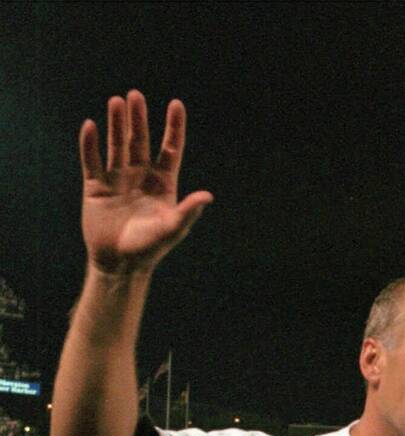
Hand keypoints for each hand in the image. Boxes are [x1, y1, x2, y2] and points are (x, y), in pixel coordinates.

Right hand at [80, 90, 212, 274]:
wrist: (120, 264)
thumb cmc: (150, 248)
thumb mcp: (172, 229)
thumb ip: (188, 211)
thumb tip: (208, 196)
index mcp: (163, 184)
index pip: (170, 150)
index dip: (173, 128)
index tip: (176, 104)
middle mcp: (140, 177)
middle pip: (140, 141)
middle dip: (139, 119)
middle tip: (135, 96)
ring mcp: (118, 179)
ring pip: (117, 145)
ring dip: (116, 124)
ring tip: (116, 102)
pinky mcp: (96, 186)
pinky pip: (92, 161)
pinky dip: (90, 144)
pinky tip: (91, 126)